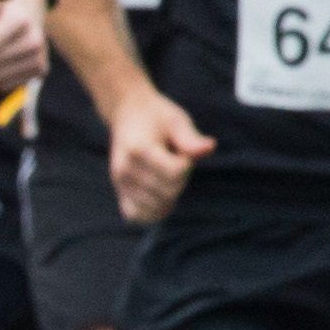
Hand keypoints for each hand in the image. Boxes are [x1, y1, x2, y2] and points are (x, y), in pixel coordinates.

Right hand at [106, 87, 211, 223]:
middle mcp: (125, 169)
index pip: (175, 173)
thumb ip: (191, 138)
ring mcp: (120, 183)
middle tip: (175, 161)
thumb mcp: (177, 121)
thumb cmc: (157, 117)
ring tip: (166, 176)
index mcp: (138, 149)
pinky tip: (162, 199)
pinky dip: (153, 213)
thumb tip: (210, 148)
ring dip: (171, 195)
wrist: (127, 114)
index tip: (182, 150)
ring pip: (156, 206)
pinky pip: (136, 215)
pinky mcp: (120, 192)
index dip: (187, 164)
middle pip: (168, 191)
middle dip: (181, 180)